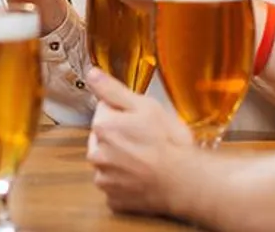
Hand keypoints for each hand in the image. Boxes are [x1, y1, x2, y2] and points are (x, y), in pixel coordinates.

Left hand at [86, 68, 192, 215]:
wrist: (183, 181)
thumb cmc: (168, 142)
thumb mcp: (145, 106)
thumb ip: (113, 90)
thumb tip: (91, 74)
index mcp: (102, 126)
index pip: (104, 109)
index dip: (124, 112)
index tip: (140, 119)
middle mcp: (96, 154)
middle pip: (104, 137)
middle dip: (119, 136)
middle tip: (146, 139)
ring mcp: (104, 180)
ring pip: (109, 162)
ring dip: (121, 159)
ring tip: (147, 159)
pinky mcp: (113, 200)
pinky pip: (116, 185)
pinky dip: (126, 182)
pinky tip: (143, 177)